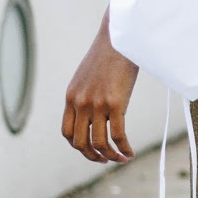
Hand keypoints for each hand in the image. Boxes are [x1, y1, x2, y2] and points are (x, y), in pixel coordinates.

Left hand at [61, 10, 138, 161]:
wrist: (119, 37)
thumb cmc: (108, 54)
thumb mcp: (88, 76)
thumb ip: (86, 94)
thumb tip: (95, 110)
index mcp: (71, 97)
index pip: (67, 132)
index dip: (78, 146)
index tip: (91, 150)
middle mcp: (80, 103)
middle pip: (80, 143)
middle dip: (93, 156)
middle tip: (105, 160)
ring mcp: (97, 104)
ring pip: (99, 143)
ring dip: (110, 156)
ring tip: (121, 159)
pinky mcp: (115, 103)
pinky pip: (118, 136)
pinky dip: (123, 149)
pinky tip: (130, 152)